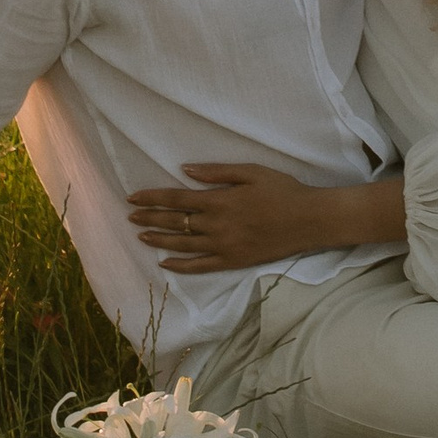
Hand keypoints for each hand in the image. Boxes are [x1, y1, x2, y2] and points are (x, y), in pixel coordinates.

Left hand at [126, 164, 402, 271]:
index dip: (152, 198)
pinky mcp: (232, 262)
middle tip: (130, 217)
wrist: (308, 220)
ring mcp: (223, 247)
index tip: (133, 198)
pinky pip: (200, 266)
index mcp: (219, 200)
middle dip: (149, 219)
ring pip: (182, 245)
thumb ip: (216, 172)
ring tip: (141, 236)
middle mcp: (216, 225)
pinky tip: (165, 264)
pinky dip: (180, 266)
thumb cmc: (282, 190)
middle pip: (174, 223)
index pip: (176, 199)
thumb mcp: (251, 172)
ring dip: (158, 241)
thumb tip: (185, 170)